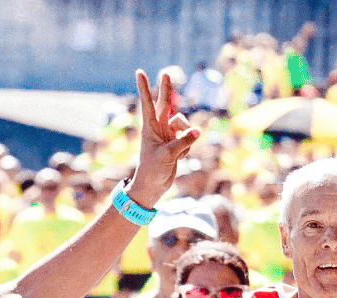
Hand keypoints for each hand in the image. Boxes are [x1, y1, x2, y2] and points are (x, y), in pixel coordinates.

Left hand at [126, 70, 199, 208]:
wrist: (153, 187)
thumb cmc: (153, 170)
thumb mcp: (167, 155)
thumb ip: (183, 142)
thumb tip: (197, 131)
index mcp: (150, 128)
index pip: (147, 104)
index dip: (144, 88)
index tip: (139, 72)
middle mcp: (159, 128)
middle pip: (165, 104)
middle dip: (166, 90)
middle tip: (166, 73)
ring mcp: (168, 135)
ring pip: (184, 125)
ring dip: (186, 137)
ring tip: (179, 152)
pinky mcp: (176, 143)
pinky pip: (188, 138)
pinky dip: (187, 148)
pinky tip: (179, 159)